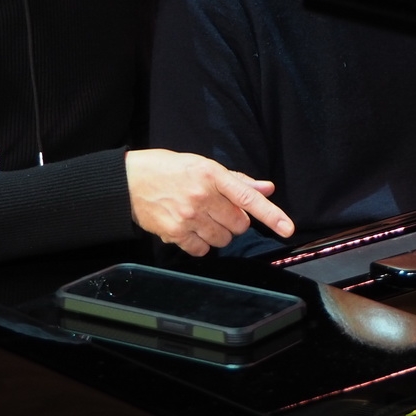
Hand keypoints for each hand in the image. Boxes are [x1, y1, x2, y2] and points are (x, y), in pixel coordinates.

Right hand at [124, 149, 294, 256]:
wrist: (129, 181)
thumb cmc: (168, 169)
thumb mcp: (202, 165)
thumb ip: (236, 180)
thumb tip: (266, 188)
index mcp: (211, 174)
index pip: (247, 198)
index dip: (270, 215)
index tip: (286, 228)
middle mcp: (201, 195)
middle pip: (238, 224)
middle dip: (234, 221)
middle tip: (217, 210)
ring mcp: (188, 216)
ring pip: (223, 239)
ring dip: (218, 233)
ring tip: (201, 218)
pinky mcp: (175, 233)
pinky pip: (202, 250)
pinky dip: (201, 243)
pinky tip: (189, 228)